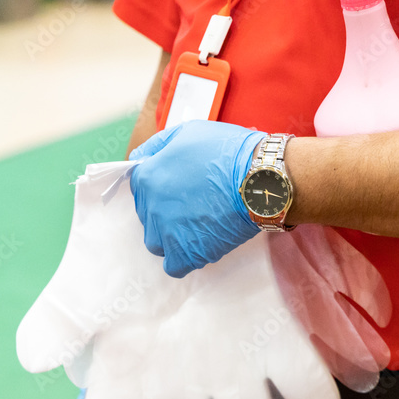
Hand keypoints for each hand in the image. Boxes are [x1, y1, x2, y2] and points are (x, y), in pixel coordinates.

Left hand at [130, 121, 266, 277]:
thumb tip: (139, 157)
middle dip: (166, 212)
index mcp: (148, 178)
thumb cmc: (228, 151)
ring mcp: (167, 233)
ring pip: (157, 243)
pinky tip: (199, 246)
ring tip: (197, 226)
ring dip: (172, 237)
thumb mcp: (188, 132)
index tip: (178, 189)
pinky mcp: (186, 254)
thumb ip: (158, 145)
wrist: (260, 178)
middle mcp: (151, 208)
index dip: (160, 189)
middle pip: (148, 217)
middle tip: (193, 205)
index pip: (140, 190)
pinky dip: (183, 259)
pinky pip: (174, 266)